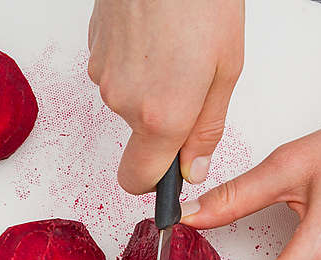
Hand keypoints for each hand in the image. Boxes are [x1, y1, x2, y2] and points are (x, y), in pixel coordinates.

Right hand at [88, 0, 244, 193]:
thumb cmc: (200, 0)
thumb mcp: (227, 68)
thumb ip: (207, 127)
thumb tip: (193, 167)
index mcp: (161, 115)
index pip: (137, 180)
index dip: (154, 182)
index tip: (170, 172)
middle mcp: (124, 102)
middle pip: (141, 136)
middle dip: (166, 118)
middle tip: (194, 77)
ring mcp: (103, 77)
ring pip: (130, 102)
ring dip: (152, 86)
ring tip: (176, 47)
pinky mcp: (93, 53)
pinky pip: (117, 75)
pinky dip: (136, 64)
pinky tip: (155, 37)